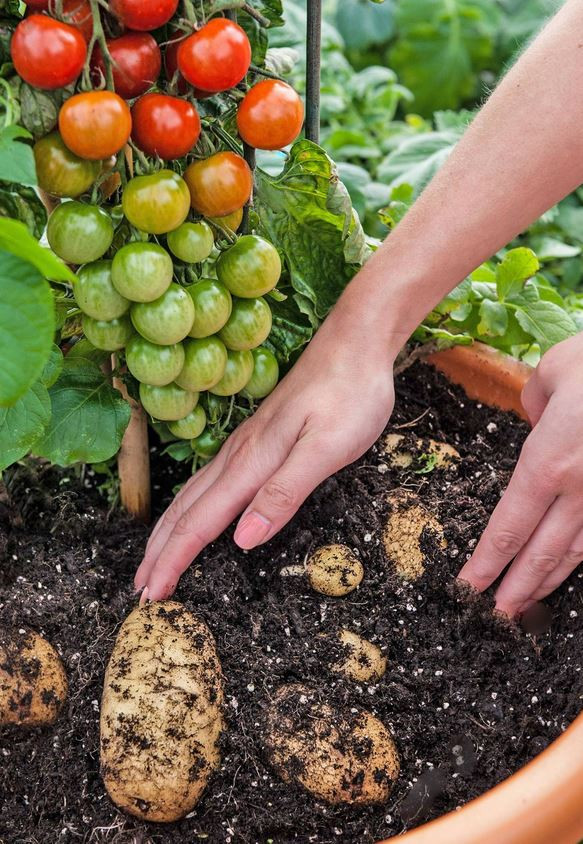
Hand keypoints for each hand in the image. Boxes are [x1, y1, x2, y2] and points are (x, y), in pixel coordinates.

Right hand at [134, 310, 396, 600]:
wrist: (356, 343)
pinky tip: (194, 511)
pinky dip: (191, 507)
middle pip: (187, 510)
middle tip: (140, 589)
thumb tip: (243, 541)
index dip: (174, 560)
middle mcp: (239, 454)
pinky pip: (210, 481)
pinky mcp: (257, 439)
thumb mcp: (326, 449)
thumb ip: (284, 493)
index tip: (151, 594)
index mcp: (252, 462)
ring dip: (170, 530)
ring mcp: (245, 445)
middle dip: (159, 551)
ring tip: (154, 558)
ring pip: (194, 494)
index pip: (201, 522)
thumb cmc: (349, 394)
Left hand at [458, 333, 582, 615]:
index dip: (488, 561)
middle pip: (541, 551)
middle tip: (495, 617)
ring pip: (578, 551)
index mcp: (548, 462)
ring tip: (529, 603)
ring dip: (550, 580)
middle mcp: (581, 488)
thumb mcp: (551, 373)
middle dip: (516, 587)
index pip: (509, 525)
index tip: (468, 587)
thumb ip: (534, 404)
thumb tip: (536, 420)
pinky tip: (573, 568)